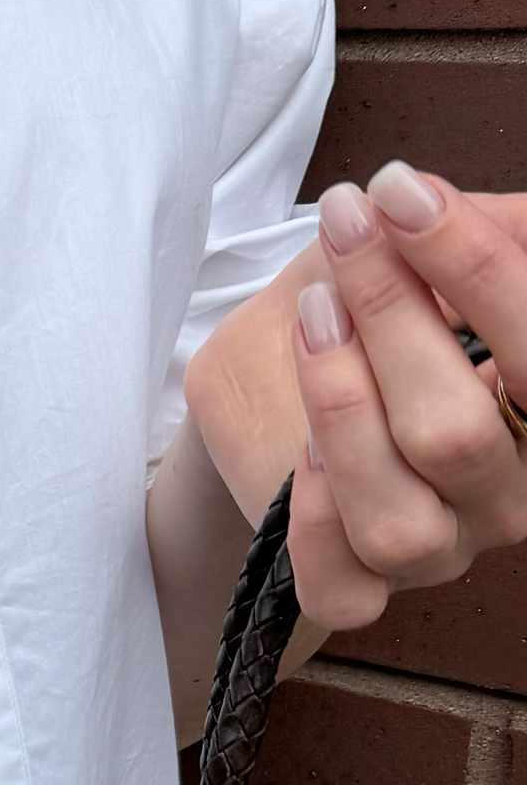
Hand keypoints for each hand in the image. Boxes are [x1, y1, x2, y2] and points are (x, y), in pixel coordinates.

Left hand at [288, 166, 526, 629]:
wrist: (280, 393)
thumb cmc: (374, 315)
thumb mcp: (425, 253)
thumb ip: (473, 225)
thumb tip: (442, 196)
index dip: (475, 270)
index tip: (402, 192)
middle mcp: (508, 492)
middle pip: (458, 435)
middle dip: (393, 318)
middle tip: (344, 230)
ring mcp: (438, 549)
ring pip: (398, 519)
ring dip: (341, 408)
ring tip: (311, 312)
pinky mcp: (364, 588)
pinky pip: (344, 592)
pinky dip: (316, 527)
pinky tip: (300, 456)